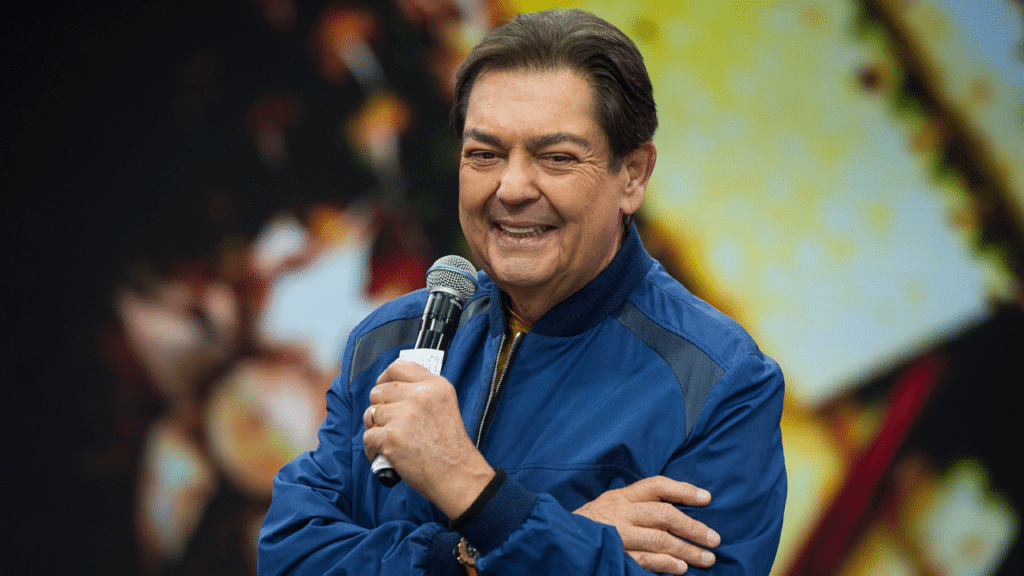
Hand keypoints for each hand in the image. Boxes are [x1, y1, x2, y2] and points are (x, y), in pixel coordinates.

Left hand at [362, 360, 493, 518]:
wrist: (457, 475)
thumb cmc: (450, 447)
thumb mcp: (445, 406)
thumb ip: (422, 393)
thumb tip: (391, 390)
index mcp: (435, 385)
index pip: (398, 366)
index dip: (385, 378)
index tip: (385, 391)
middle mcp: (420, 395)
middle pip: (378, 391)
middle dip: (379, 409)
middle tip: (390, 425)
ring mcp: (404, 415)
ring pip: (370, 414)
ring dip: (375, 430)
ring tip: (391, 442)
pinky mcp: (391, 437)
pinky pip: (367, 437)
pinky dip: (372, 449)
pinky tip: (386, 455)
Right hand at [574, 476, 719, 574]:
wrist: (561, 539)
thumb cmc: (595, 522)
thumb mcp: (613, 504)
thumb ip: (640, 504)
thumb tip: (681, 507)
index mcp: (623, 496)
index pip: (657, 486)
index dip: (683, 490)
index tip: (707, 498)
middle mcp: (621, 513)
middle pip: (664, 515)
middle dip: (693, 527)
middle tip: (714, 539)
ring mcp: (618, 535)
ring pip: (659, 540)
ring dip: (686, 550)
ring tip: (707, 559)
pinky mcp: (614, 555)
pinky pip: (643, 561)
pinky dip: (664, 565)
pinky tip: (681, 569)